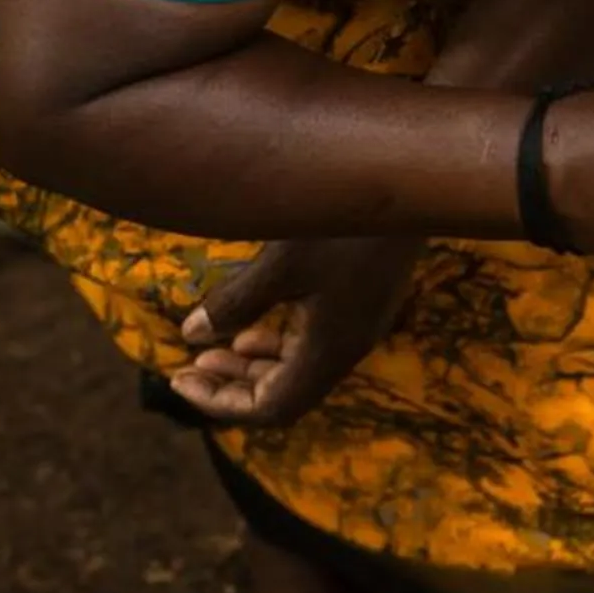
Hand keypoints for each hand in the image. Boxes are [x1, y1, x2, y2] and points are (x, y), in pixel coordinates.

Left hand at [169, 233, 422, 427]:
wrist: (413, 184)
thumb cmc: (342, 223)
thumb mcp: (280, 264)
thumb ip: (235, 303)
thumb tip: (190, 336)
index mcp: (329, 351)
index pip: (270, 408)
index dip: (221, 403)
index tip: (180, 378)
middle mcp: (347, 348)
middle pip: (284, 394)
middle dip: (232, 386)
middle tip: (187, 366)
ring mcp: (358, 326)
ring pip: (297, 368)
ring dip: (252, 364)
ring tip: (211, 345)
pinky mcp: (362, 302)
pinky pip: (312, 343)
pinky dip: (276, 341)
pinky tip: (253, 320)